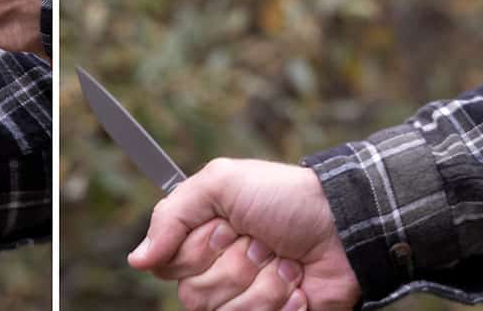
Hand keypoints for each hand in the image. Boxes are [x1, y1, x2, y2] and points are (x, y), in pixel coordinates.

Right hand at [128, 158, 359, 310]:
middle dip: (236, 266)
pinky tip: (300, 288)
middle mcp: (218, 275)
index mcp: (201, 243)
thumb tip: (138, 260)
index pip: (169, 268)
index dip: (198, 251)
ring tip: (287, 262)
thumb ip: (171, 214)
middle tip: (263, 243)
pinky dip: (286, 305)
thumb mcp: (221, 183)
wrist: (344, 225)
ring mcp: (246, 301)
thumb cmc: (285, 198)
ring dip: (266, 284)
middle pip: (195, 296)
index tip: (226, 228)